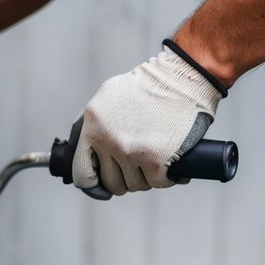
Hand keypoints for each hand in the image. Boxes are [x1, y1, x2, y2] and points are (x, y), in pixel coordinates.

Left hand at [72, 42, 225, 194]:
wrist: (183, 79)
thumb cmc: (150, 86)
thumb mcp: (108, 96)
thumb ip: (92, 122)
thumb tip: (81, 149)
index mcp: (93, 125)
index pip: (81, 173)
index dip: (93, 183)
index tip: (103, 184)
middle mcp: (108, 140)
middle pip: (112, 183)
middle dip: (125, 178)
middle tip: (138, 165)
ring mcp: (131, 152)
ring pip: (135, 185)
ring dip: (146, 177)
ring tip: (155, 156)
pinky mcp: (155, 161)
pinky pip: (157, 184)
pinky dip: (166, 177)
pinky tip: (169, 163)